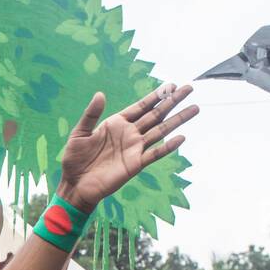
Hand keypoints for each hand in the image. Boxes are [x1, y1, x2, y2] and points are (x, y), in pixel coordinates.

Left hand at [55, 84, 198, 213]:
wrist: (75, 184)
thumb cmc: (74, 159)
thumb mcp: (79, 133)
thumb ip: (91, 114)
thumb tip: (100, 94)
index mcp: (116, 123)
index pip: (141, 106)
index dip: (156, 96)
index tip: (171, 85)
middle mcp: (129, 134)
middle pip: (156, 115)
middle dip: (172, 102)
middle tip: (189, 89)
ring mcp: (134, 149)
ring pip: (160, 131)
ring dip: (177, 120)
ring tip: (194, 108)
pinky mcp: (135, 164)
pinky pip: (155, 154)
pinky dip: (168, 146)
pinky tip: (181, 138)